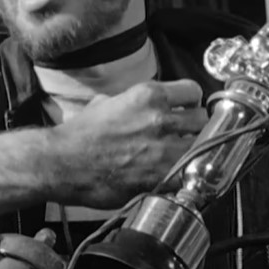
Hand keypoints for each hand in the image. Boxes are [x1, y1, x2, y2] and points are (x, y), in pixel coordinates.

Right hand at [47, 79, 207, 207]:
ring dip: (195, 150)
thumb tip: (136, 103)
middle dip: (195, 126)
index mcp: (148, 95)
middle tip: (184, 134)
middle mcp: (160, 119)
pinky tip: (177, 174)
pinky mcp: (162, 177)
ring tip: (184, 155)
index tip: (185, 109)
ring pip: (203, 146)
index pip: (192, 91)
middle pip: (202, 119)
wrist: (64, 163)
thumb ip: (129, 101)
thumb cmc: (80, 134)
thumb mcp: (105, 103)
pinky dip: (187, 174)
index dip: (189, 102)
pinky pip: (191, 172)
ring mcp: (164, 150)